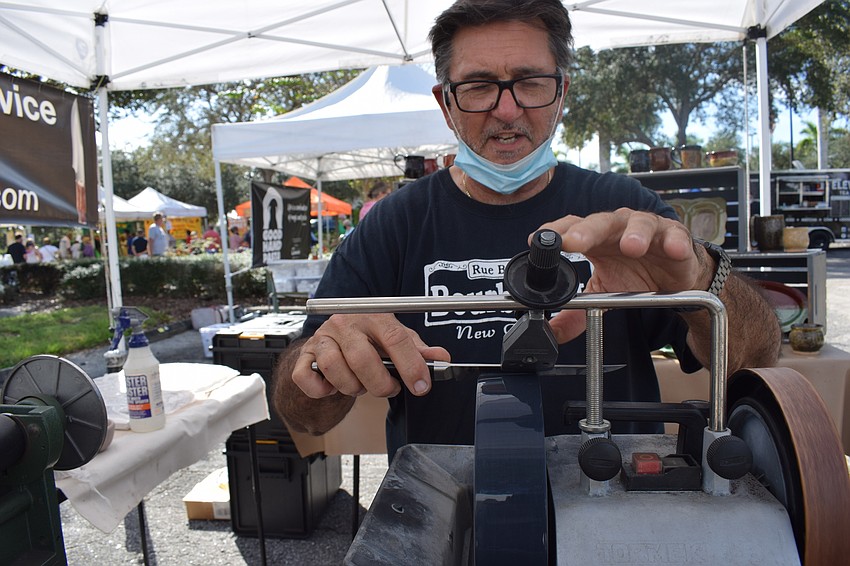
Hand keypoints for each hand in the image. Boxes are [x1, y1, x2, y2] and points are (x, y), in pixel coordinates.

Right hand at [291, 313, 450, 399]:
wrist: (334, 338)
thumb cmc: (368, 339)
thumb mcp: (396, 339)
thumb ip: (418, 350)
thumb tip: (442, 358)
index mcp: (373, 316)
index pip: (395, 338)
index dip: (411, 365)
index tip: (421, 385)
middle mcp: (345, 323)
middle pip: (363, 358)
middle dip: (381, 384)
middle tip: (389, 388)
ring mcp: (322, 339)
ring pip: (335, 369)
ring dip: (352, 387)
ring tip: (361, 386)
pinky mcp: (305, 355)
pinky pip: (306, 377)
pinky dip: (321, 390)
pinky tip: (333, 387)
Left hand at [535, 208, 701, 341]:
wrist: (672, 277)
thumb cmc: (634, 274)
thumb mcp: (602, 293)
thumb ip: (575, 312)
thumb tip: (552, 332)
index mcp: (596, 239)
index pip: (571, 228)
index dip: (555, 231)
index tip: (535, 239)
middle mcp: (618, 227)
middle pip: (600, 222)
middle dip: (586, 231)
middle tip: (574, 242)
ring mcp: (647, 229)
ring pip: (638, 224)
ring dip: (634, 234)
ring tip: (631, 247)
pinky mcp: (674, 237)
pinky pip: (674, 236)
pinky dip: (674, 242)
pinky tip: (673, 250)